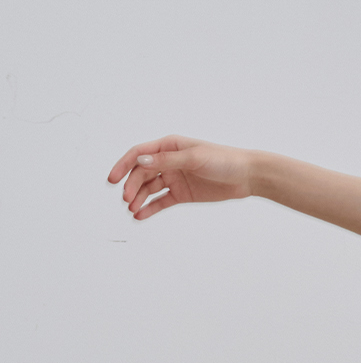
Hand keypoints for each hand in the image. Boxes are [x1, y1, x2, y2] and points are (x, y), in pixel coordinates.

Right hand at [107, 136, 254, 219]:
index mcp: (168, 146)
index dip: (123, 165)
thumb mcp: (194, 158)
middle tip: (126, 199)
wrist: (245, 176)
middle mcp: (168, 161)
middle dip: (132, 186)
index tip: (112, 179)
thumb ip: (166, 161)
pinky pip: (161, 202)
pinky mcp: (182, 194)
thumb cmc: (222, 160)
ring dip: (139, 198)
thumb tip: (140, 161)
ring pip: (150, 189)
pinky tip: (140, 215)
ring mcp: (174, 178)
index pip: (139, 154)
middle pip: (142, 173)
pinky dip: (150, 208)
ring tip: (132, 209)